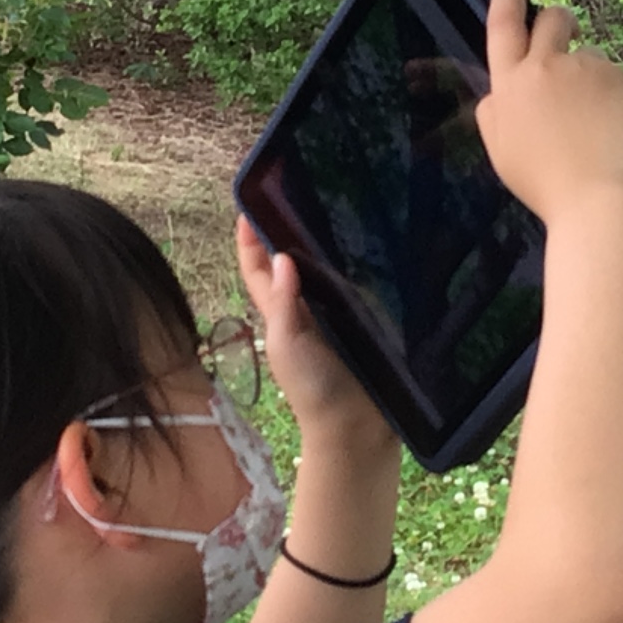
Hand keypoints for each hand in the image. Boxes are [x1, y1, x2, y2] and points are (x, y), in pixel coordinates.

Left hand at [235, 217, 387, 447]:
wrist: (356, 429)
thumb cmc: (314, 389)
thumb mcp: (287, 345)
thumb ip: (283, 304)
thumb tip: (282, 258)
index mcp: (280, 314)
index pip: (258, 269)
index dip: (250, 239)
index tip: (251, 204)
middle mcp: (305, 311)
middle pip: (292, 263)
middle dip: (289, 231)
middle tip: (300, 193)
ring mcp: (334, 318)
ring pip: (324, 274)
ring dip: (324, 247)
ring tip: (335, 210)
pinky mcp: (362, 325)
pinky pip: (356, 290)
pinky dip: (358, 270)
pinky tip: (372, 249)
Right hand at [472, 0, 622, 223]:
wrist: (600, 201)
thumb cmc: (549, 187)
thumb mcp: (503, 152)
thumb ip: (495, 115)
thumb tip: (496, 93)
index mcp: (510, 85)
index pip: (502, 24)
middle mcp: (546, 67)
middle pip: (551, 20)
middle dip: (557, 20)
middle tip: (564, 33)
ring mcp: (587, 70)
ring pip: (587, 57)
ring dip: (588, 78)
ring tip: (593, 126)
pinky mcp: (621, 79)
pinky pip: (615, 78)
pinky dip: (613, 98)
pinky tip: (613, 131)